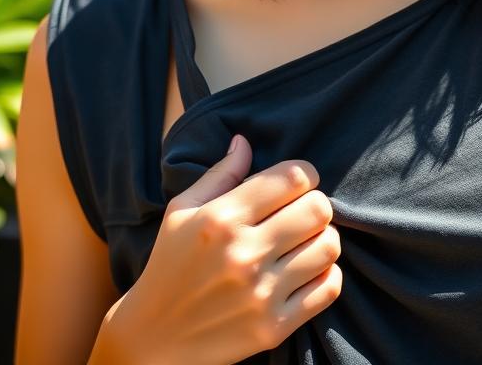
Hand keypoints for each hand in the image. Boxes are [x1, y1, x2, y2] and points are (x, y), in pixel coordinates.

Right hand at [99, 135, 341, 364]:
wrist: (152, 340)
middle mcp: (243, 254)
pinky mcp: (274, 327)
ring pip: (329, 246)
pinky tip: (307, 271)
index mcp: (222, 218)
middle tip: (302, 213)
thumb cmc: (169, 265)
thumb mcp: (181, 211)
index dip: (304, 174)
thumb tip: (245, 140)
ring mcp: (261, 293)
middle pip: (319, 209)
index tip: (298, 184)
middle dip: (316, 205)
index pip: (293, 177)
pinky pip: (329, 288)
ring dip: (323, 239)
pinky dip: (326, 275)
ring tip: (305, 242)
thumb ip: (220, 173)